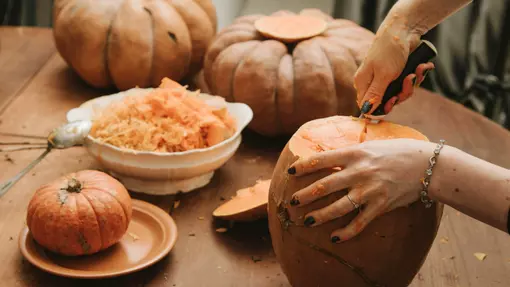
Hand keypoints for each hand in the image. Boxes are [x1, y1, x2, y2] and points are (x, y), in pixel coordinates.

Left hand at [288, 139, 434, 242]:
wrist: (427, 165)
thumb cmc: (398, 151)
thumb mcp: (371, 145)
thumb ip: (350, 153)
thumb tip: (328, 156)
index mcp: (355, 153)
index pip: (321, 159)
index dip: (303, 166)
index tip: (291, 172)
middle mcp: (359, 171)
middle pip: (324, 186)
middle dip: (305, 195)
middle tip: (293, 201)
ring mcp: (369, 190)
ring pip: (338, 207)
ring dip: (320, 216)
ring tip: (307, 221)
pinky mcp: (381, 205)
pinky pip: (360, 222)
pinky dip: (346, 232)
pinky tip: (335, 237)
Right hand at [354, 14, 434, 113]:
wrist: (404, 29)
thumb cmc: (390, 51)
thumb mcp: (383, 75)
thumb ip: (375, 95)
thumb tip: (365, 111)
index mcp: (363, 83)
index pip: (368, 105)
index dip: (381, 107)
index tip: (394, 101)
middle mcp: (373, 82)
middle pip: (387, 101)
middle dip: (402, 93)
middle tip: (409, 81)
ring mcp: (386, 77)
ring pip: (400, 93)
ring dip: (412, 83)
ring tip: (418, 70)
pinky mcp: (398, 73)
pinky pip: (408, 83)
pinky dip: (417, 75)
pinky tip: (422, 67)